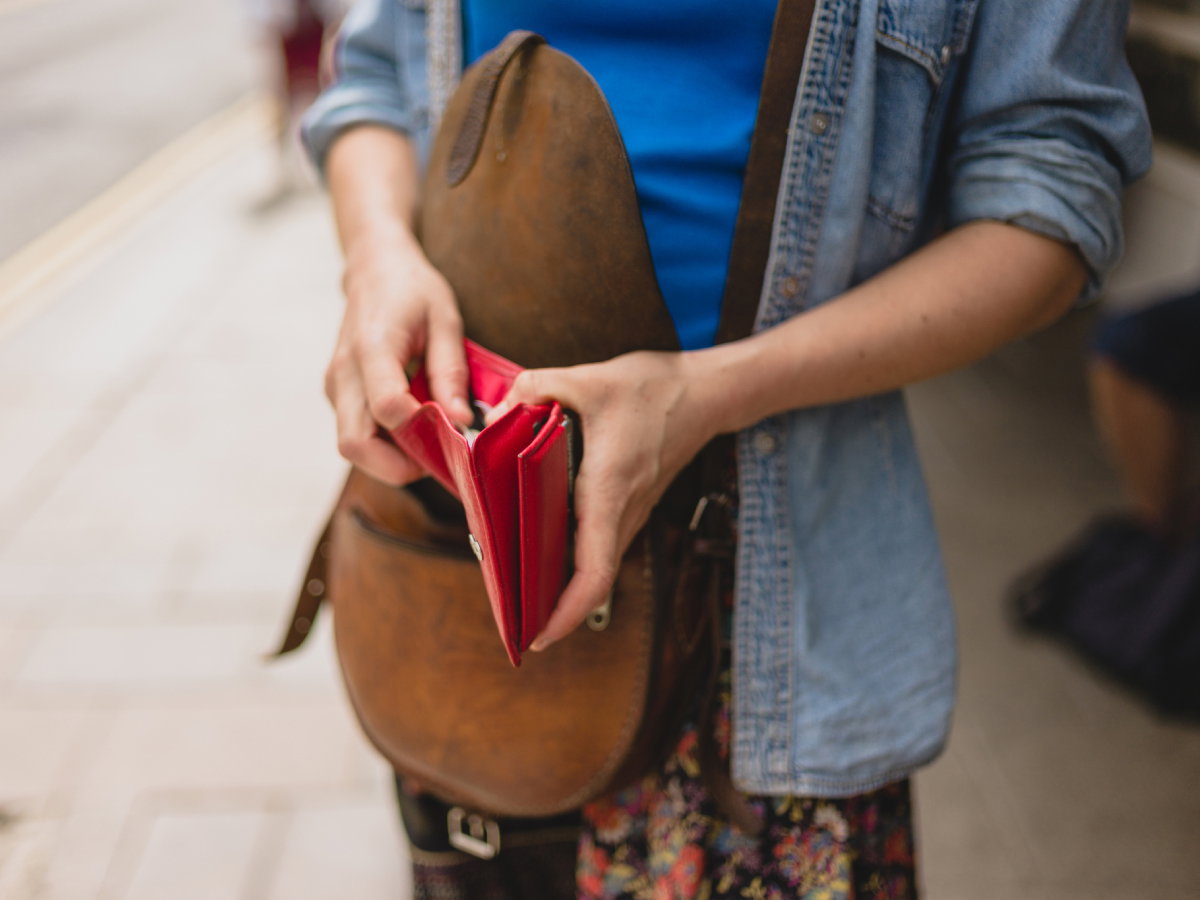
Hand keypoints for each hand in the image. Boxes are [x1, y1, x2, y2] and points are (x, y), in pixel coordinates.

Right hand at [325, 233, 473, 484]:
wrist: (374, 268)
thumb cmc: (413, 289)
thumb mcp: (445, 320)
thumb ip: (451, 372)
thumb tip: (462, 422)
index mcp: (373, 347)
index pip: (387, 407)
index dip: (422, 431)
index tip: (457, 432)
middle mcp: (344, 373)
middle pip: (355, 444)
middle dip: (399, 465)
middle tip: (442, 458)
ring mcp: (335, 387)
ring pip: (352, 447)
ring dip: (391, 459)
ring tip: (432, 444)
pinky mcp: (338, 396)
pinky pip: (356, 434)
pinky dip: (385, 446)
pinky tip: (416, 430)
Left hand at [490, 351, 721, 649]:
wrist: (704, 394)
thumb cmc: (654, 389)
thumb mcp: (588, 378)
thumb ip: (534, 389)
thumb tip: (498, 414)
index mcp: (609, 488)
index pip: (594, 570)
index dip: (568, 612)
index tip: (540, 635)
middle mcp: (623, 510)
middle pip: (591, 579)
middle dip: (552, 609)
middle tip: (512, 621)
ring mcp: (631, 511)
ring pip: (596, 565)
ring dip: (561, 586)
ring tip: (516, 591)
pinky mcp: (630, 504)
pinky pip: (599, 544)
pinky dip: (571, 559)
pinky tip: (538, 549)